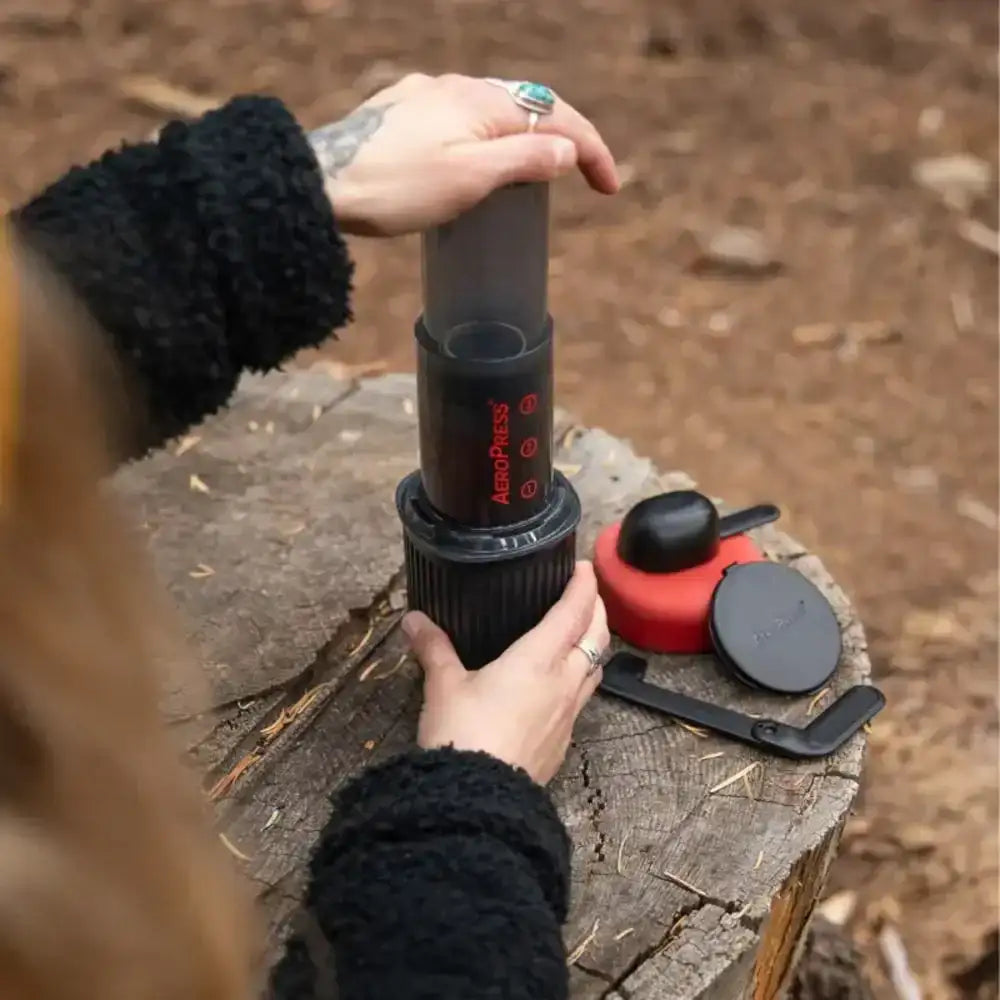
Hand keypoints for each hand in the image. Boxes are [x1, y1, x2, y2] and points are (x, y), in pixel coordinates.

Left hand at [308, 72, 619, 236]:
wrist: (320, 184)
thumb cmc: (394, 188)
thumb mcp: (470, 180)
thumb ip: (524, 160)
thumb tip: (566, 149)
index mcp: (481, 102)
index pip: (557, 118)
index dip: (591, 151)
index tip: (610, 188)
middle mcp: (457, 87)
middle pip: (529, 106)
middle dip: (564, 137)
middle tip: (585, 175)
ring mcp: (427, 96)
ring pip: (495, 110)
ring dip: (528, 136)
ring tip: (541, 172)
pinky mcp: (403, 112)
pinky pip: (464, 117)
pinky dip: (492, 138)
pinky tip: (482, 161)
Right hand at [402, 561, 609, 784]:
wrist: (479, 800)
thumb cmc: (462, 734)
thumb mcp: (443, 686)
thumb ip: (434, 649)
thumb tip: (414, 621)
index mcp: (537, 659)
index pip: (573, 612)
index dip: (583, 586)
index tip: (584, 567)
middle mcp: (562, 682)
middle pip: (596, 637)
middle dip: (597, 610)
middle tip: (588, 594)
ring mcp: (568, 714)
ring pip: (595, 669)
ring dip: (594, 645)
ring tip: (582, 634)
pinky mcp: (563, 741)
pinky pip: (583, 699)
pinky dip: (582, 679)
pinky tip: (563, 684)